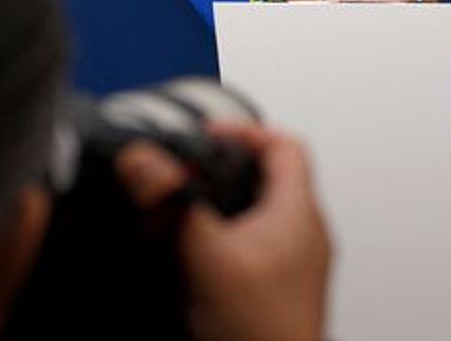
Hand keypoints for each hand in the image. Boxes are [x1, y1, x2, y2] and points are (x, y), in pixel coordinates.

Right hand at [116, 125, 331, 340]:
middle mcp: (305, 233)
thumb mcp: (208, 258)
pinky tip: (193, 259)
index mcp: (299, 212)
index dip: (246, 131)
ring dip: (219, 209)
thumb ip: (176, 206)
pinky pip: (254, 247)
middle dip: (221, 171)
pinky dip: (223, 242)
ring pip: (258, 214)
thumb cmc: (263, 332)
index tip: (206, 135)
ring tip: (181, 215)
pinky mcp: (281, 288)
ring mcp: (296, 262)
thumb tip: (146, 162)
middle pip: (269, 177)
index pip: (286, 145)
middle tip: (185, 175)